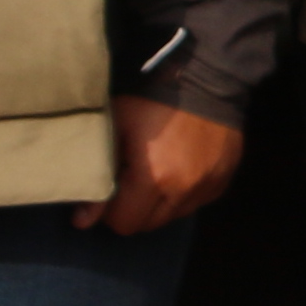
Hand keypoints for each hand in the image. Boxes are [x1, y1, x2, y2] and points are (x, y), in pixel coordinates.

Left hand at [76, 98, 242, 235]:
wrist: (208, 81)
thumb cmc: (152, 104)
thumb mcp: (116, 129)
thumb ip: (96, 175)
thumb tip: (82, 220)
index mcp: (153, 179)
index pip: (124, 223)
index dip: (111, 211)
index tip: (110, 190)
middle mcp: (183, 191)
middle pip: (148, 224)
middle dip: (134, 209)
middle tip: (131, 182)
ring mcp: (207, 187)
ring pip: (173, 216)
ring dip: (160, 204)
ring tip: (158, 174)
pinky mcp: (223, 181)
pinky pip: (196, 202)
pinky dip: (184, 194)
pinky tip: (181, 169)